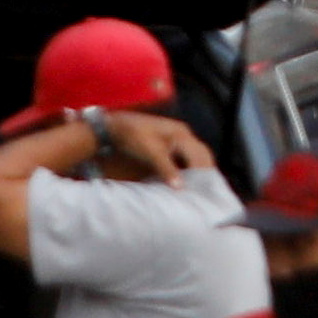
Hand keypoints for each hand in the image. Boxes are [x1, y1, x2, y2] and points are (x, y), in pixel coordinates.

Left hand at [90, 105, 210, 180]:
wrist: (113, 128)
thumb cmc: (134, 137)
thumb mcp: (151, 153)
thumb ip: (167, 169)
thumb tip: (180, 187)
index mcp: (182, 134)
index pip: (200, 155)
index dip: (204, 172)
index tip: (204, 189)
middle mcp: (182, 134)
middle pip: (201, 154)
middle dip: (204, 170)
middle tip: (204, 189)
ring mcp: (175, 138)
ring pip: (193, 155)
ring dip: (195, 169)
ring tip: (195, 186)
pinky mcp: (166, 144)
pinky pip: (182, 157)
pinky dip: (185, 168)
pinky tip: (182, 178)